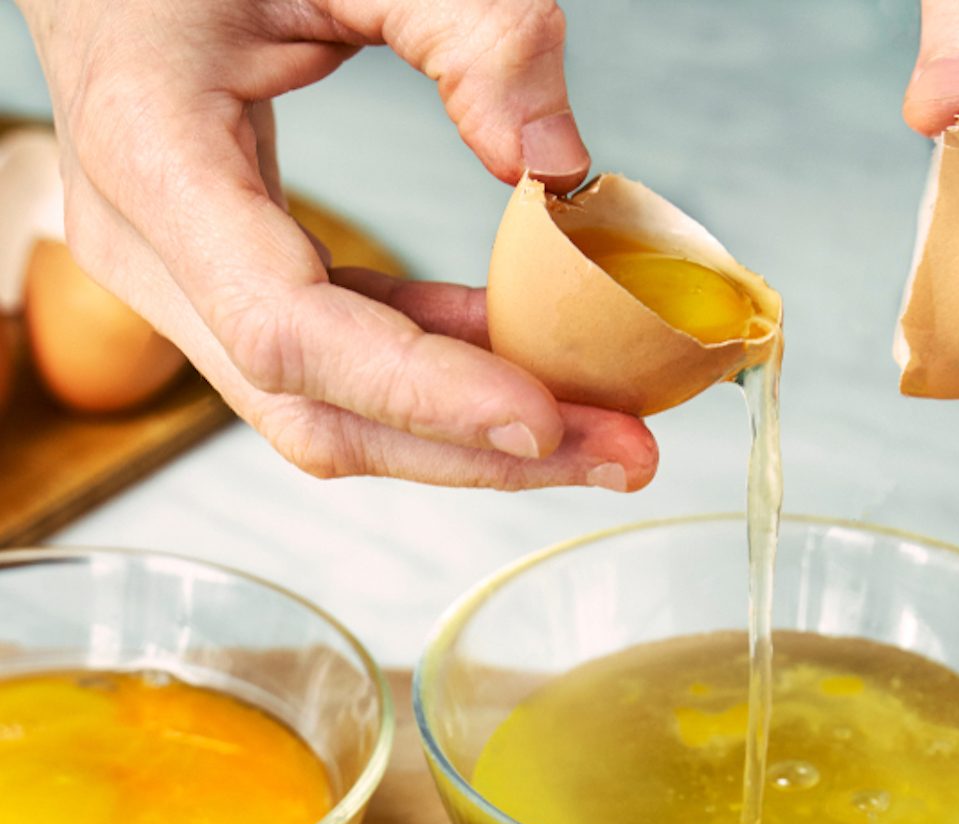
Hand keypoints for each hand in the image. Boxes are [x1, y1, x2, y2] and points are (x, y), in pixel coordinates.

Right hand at [15, 0, 656, 490]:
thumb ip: (464, 26)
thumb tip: (558, 164)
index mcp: (152, 157)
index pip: (288, 332)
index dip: (421, 393)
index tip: (544, 417)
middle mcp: (149, 249)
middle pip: (318, 412)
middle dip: (477, 450)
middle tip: (619, 455)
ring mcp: (180, 281)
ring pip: (332, 413)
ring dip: (471, 433)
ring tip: (598, 427)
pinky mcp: (227, 284)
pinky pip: (342, 362)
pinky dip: (439, 374)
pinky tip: (526, 363)